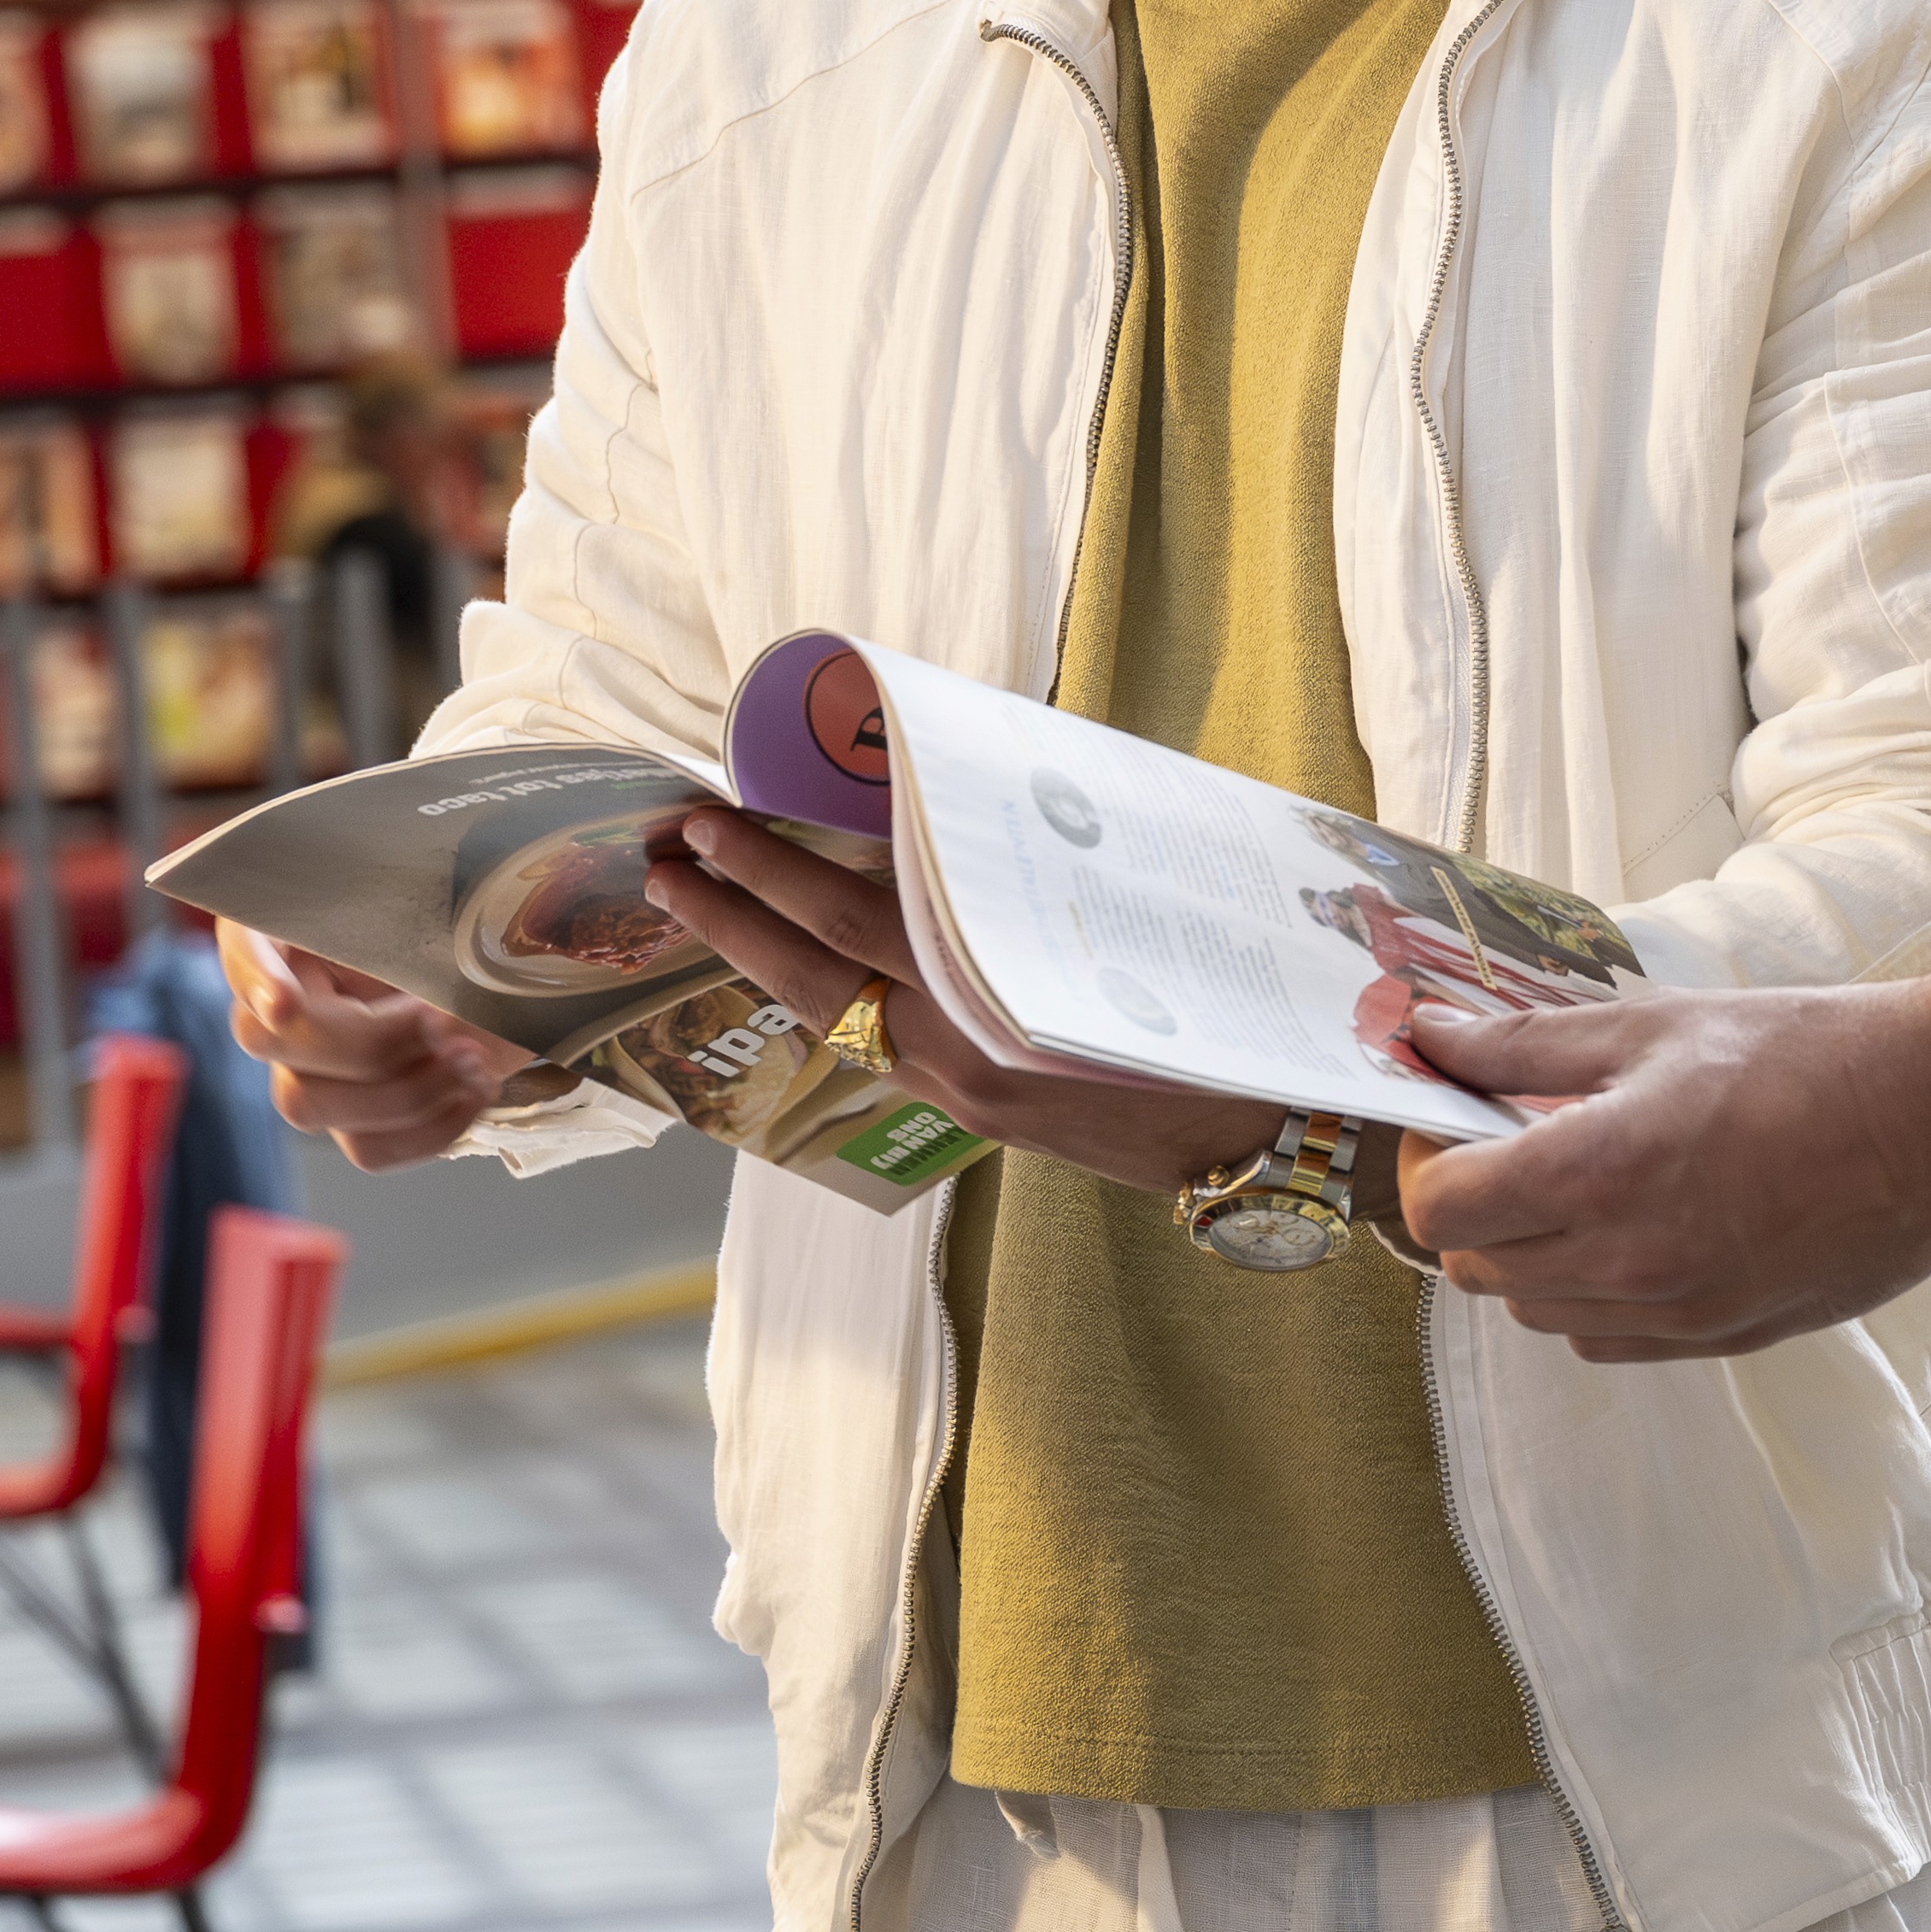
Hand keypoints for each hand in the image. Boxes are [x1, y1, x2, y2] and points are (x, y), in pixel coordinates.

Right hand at [217, 923, 539, 1171]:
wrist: (522, 972)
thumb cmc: (477, 921)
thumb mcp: (452, 902)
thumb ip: (417, 928)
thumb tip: (426, 1001)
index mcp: (294, 928)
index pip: (242, 945)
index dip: (255, 977)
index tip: (286, 1004)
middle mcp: (283, 1000)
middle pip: (268, 1040)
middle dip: (366, 1041)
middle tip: (440, 1020)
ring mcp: (311, 1069)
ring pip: (307, 1105)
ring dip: (402, 1091)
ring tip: (471, 1059)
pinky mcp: (354, 1119)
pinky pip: (367, 1149)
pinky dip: (426, 1130)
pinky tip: (473, 1092)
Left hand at [640, 810, 1279, 1200]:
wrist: (1258, 1141)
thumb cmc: (1217, 1015)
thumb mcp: (1132, 923)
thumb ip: (1041, 871)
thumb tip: (963, 790)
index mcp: (997, 996)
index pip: (859, 924)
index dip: (778, 874)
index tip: (719, 823)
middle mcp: (964, 1047)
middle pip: (822, 968)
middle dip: (737, 909)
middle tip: (672, 852)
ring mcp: (960, 1087)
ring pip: (833, 1011)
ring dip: (760, 951)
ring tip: (697, 896)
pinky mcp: (972, 1108)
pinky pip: (874, 1038)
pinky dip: (823, 991)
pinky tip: (792, 955)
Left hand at [1398, 979, 1930, 1359]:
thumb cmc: (1807, 1053)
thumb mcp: (1654, 1025)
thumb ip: (1523, 1044)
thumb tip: (1428, 1036)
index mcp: (1602, 1168)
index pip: (1440, 1208)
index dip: (1423, 1162)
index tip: (1447, 1121)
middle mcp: (1629, 1258)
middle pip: (1475, 1267)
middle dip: (1468, 1206)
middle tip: (1503, 1143)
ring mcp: (1677, 1312)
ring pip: (1535, 1312)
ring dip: (1527, 1254)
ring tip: (1576, 1183)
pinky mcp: (1721, 1339)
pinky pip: (1605, 1340)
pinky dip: (1588, 1296)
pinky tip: (1630, 1230)